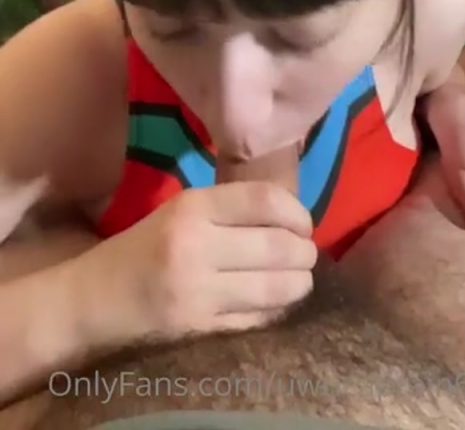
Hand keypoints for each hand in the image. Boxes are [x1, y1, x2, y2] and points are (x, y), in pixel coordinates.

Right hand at [98, 181, 315, 341]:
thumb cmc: (142, 247)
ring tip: (299, 279)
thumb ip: (230, 209)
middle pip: (279, 246)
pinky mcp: (200, 328)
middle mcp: (197, 245)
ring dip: (300, 283)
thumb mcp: (180, 211)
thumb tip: (292, 217)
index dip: (298, 213)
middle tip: (306, 254)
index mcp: (192, 207)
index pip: (265, 201)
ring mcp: (199, 292)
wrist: (92, 299)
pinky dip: (277, 309)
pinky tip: (276, 302)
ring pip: (276, 287)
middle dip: (305, 253)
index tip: (304, 225)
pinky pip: (258, 318)